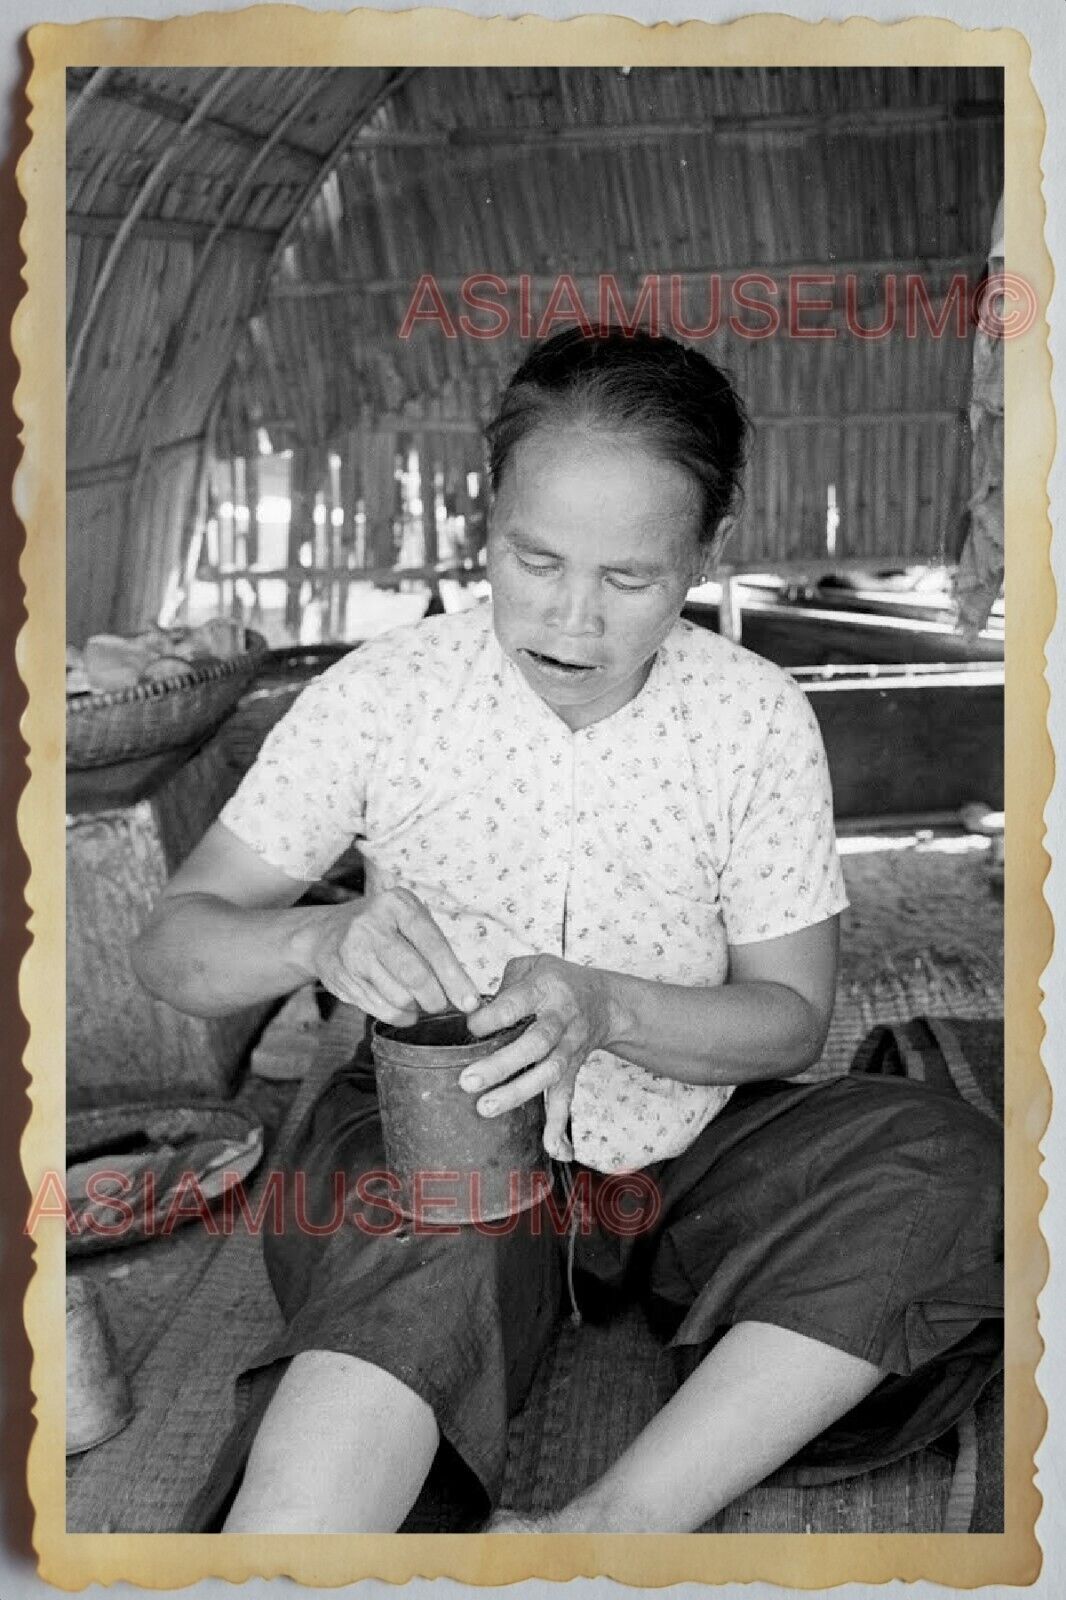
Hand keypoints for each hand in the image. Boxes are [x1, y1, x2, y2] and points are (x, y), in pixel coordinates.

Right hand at [299, 886, 478, 1025]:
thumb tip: (465, 993)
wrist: (325, 933)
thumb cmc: (382, 928)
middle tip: (442, 1005)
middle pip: (416, 976)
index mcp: (396, 904)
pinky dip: (400, 1016)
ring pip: (399, 998)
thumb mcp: (407, 920)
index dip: (455, 978)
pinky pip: (381, 1010)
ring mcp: (353, 952)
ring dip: (417, 1008)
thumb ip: (435, 948)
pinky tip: (403, 1009)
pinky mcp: (342, 978)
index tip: (471, 1002)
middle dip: (436, 999)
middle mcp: (371, 925)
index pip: (434, 946)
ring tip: (419, 1002)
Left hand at [461, 955, 616, 1159]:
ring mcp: (569, 1047)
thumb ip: (502, 985)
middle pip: (534, 1043)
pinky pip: (567, 1097)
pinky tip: (554, 1149)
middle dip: (501, 1064)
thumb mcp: (531, 966)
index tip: (469, 1028)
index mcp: (545, 988)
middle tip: (467, 1080)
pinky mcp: (573, 1070)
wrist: (603, 1001)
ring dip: (518, 1092)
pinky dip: (560, 1124)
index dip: (491, 1017)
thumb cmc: (555, 981)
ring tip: (486, 1108)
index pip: (516, 1003)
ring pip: (548, 1073)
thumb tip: (471, 1012)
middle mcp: (560, 1019)